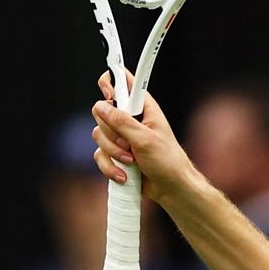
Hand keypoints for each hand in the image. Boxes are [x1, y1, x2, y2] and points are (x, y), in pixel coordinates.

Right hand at [91, 72, 196, 204]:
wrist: (170, 187)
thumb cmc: (167, 160)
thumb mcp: (145, 139)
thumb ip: (122, 122)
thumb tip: (100, 106)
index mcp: (143, 108)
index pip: (124, 83)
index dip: (111, 81)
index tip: (108, 93)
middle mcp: (130, 119)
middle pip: (102, 112)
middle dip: (112, 133)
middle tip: (129, 144)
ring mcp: (121, 136)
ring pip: (98, 135)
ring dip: (113, 153)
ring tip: (132, 161)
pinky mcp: (115, 153)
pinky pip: (99, 155)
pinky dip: (110, 167)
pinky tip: (125, 175)